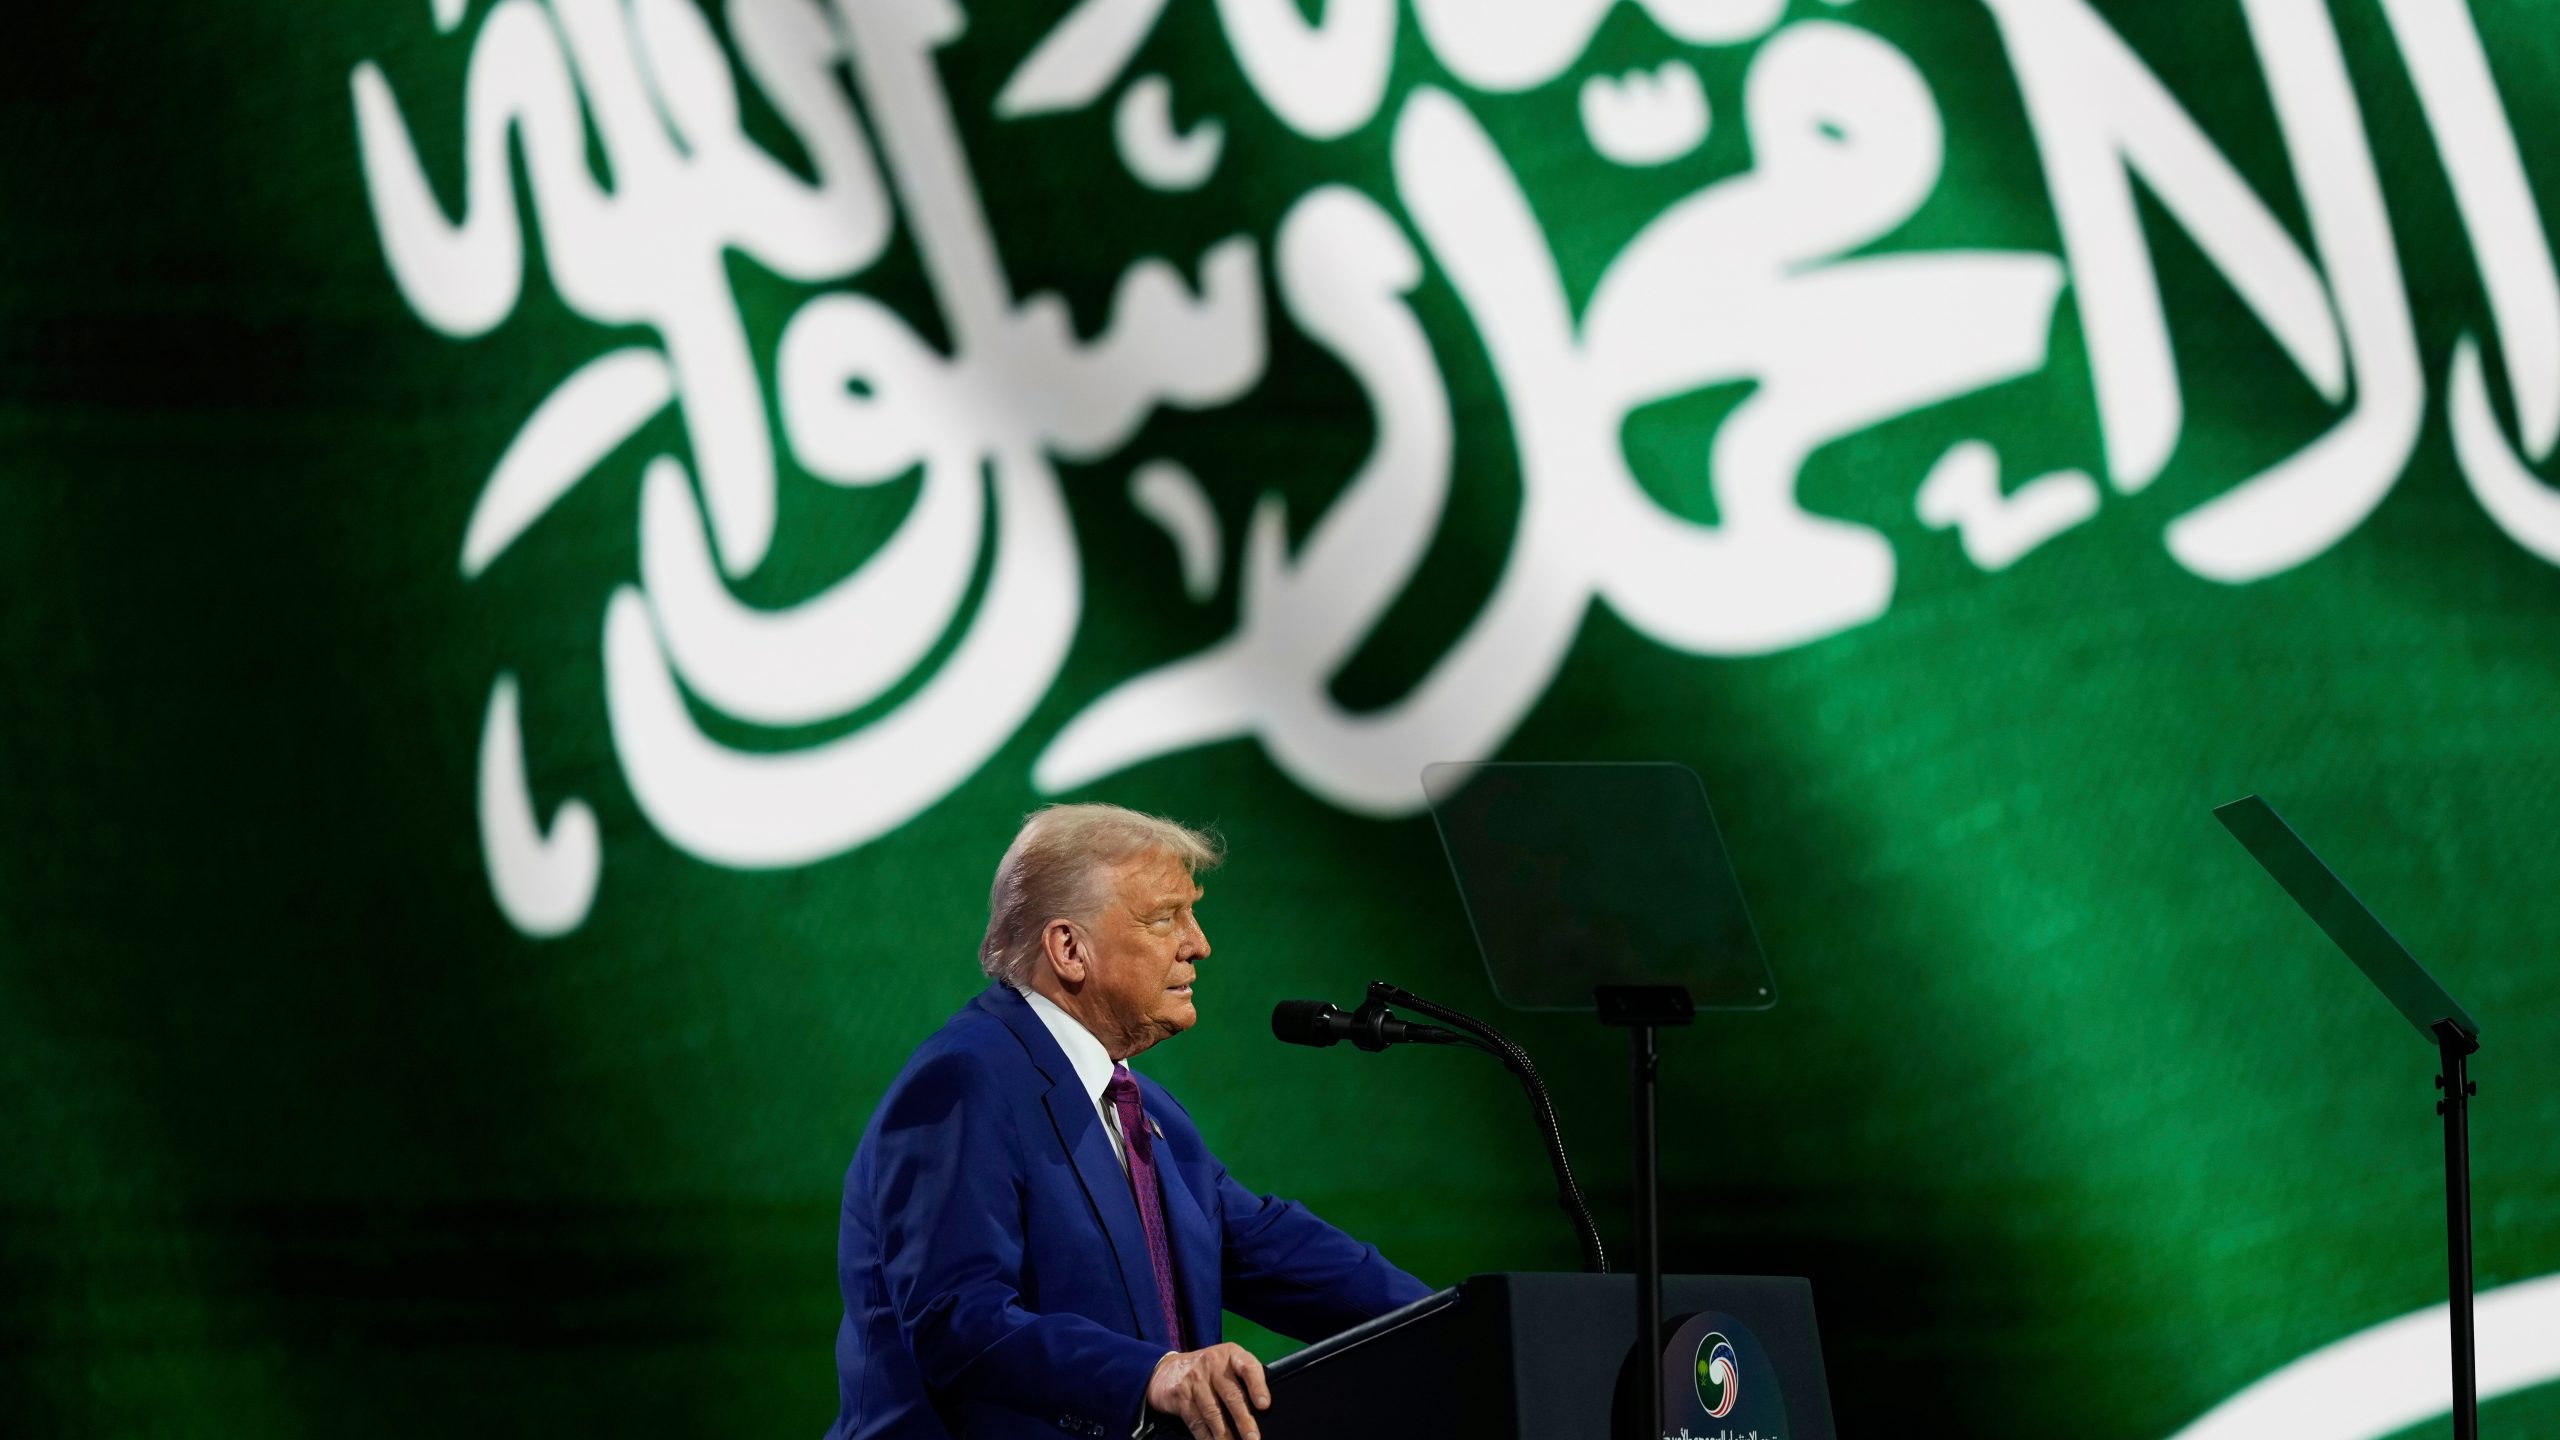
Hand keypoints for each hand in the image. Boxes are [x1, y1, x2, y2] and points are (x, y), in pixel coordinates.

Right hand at [1145, 1343, 1270, 1439]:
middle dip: (1244, 1420)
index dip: (1258, 1386)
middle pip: (1232, 1394)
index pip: (1248, 1367)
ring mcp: (1194, 1379)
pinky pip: (1196, 1420)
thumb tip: (1263, 1410)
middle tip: (1253, 1439)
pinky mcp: (1180, 1395)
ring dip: (1225, 1435)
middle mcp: (1213, 1364)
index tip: (1264, 1406)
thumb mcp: (1227, 1364)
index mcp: (1231, 1354)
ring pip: (1213, 1412)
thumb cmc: (1209, 1371)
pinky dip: (1206, 1437)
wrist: (1168, 1369)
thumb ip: (1244, 1378)